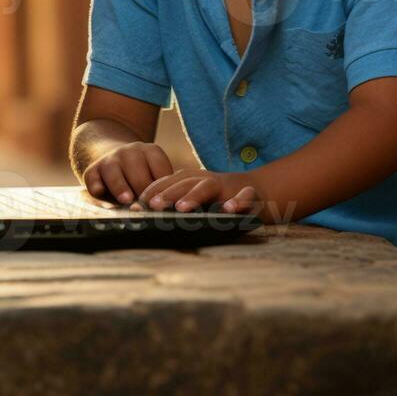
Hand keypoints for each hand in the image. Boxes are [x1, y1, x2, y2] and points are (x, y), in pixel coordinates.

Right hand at [82, 142, 173, 204]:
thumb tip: (167, 206)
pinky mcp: (92, 171)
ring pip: (114, 173)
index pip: (160, 169)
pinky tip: (100, 192)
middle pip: (138, 172)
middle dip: (143, 189)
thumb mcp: (154, 173)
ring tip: (126, 200)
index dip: (163, 187)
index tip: (166, 201)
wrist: (112, 160)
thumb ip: (161, 187)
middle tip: (148, 206)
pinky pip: (92, 178)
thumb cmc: (141, 175)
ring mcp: (109, 160)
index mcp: (150, 151)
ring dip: (120, 186)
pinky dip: (95, 185)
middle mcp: (129, 152)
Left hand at [132, 168, 262, 214]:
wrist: (260, 189)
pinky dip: (238, 201)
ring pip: (209, 186)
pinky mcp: (250, 194)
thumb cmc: (220, 198)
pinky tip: (230, 209)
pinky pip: (245, 195)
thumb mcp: (198, 197)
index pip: (168, 182)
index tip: (136, 205)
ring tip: (182, 208)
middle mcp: (207, 180)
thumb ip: (176, 203)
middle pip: (184, 183)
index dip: (152, 192)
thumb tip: (146, 215)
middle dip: (167, 193)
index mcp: (193, 180)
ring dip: (195, 195)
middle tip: (153, 205)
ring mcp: (228, 186)